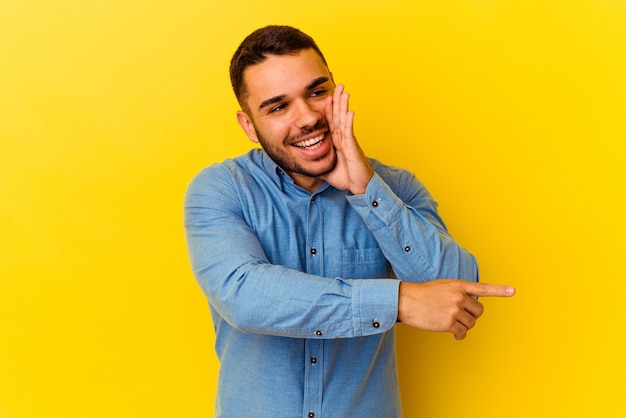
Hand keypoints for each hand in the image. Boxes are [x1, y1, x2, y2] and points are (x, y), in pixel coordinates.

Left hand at [319, 84, 373, 193]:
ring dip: (343, 105)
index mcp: (336, 140)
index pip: (331, 120)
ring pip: (344, 120)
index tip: (326, 94)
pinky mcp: (353, 148)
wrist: (358, 187)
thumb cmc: (345, 177)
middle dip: (337, 99)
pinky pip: (349, 133)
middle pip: (338, 115)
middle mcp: (343, 138)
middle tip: (337, 84)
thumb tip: (300, 161)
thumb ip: (314, 161)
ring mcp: (348, 142)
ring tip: (344, 91)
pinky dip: (349, 122)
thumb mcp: (323, 167)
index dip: (328, 107)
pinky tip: (349, 112)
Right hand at [398, 280, 515, 339]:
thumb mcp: (442, 286)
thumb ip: (458, 292)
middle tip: (459, 315)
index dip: (499, 290)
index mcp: (458, 285)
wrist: (406, 300)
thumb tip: (469, 306)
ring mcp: (455, 310)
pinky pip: (462, 332)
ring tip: (450, 322)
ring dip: (463, 325)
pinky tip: (452, 332)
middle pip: (478, 311)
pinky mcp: (449, 323)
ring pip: (471, 323)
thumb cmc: (422, 294)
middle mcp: (459, 297)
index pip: (482, 288)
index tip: (513, 291)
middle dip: (471, 315)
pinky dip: (459, 334)